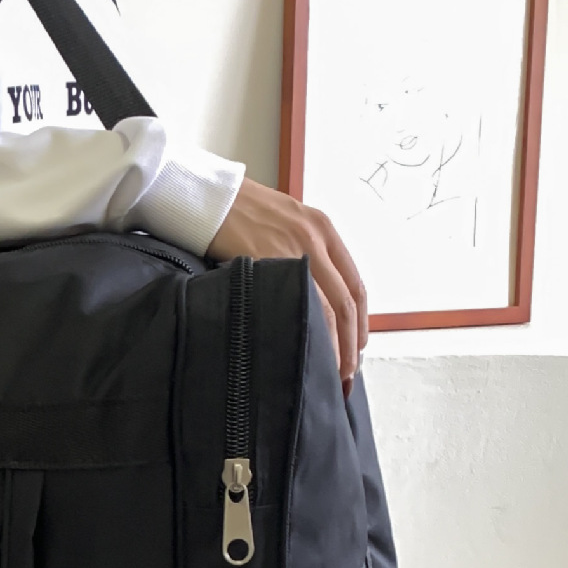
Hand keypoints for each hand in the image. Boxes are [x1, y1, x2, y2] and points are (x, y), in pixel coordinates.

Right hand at [206, 179, 368, 391]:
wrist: (207, 196)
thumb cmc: (236, 211)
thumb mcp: (282, 222)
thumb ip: (300, 252)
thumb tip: (307, 296)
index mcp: (322, 229)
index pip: (354, 284)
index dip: (360, 321)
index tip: (357, 347)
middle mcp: (315, 238)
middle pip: (347, 301)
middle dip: (352, 342)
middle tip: (347, 371)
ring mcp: (293, 250)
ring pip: (328, 306)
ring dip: (335, 343)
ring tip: (331, 370)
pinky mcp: (267, 260)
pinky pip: (296, 302)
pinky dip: (306, 330)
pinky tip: (302, 348)